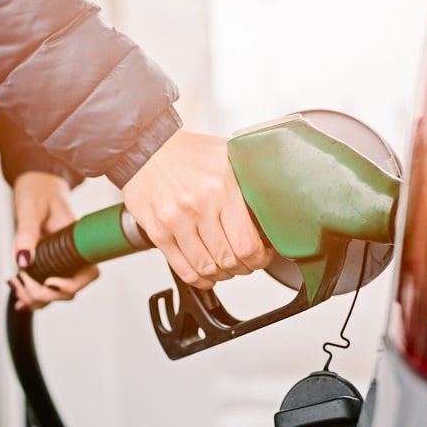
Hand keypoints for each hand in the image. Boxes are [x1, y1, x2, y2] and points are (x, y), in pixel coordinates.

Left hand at [8, 171, 99, 310]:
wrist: (36, 183)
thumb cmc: (39, 191)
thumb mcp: (31, 210)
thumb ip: (27, 234)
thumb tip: (23, 262)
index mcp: (79, 241)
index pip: (87, 274)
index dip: (71, 285)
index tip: (49, 280)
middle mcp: (73, 255)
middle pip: (69, 291)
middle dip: (44, 294)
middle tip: (21, 280)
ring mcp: (61, 262)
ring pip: (55, 294)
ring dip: (35, 298)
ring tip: (15, 284)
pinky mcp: (49, 264)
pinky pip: (45, 288)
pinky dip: (32, 296)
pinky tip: (18, 295)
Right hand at [121, 130, 271, 288]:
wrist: (146, 148)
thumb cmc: (187, 153)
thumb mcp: (228, 155)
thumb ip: (251, 178)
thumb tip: (279, 199)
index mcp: (222, 187)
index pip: (248, 243)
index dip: (260, 258)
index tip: (263, 254)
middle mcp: (198, 205)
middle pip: (229, 260)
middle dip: (244, 267)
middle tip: (247, 262)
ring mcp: (176, 221)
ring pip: (207, 268)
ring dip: (222, 274)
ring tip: (227, 267)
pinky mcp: (158, 232)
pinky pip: (182, 268)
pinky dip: (199, 279)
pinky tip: (206, 274)